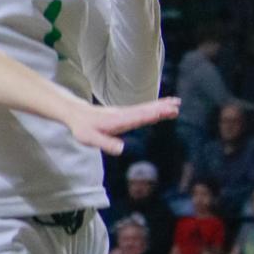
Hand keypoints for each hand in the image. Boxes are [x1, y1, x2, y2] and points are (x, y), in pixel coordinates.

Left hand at [62, 93, 179, 156]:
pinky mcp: (125, 113)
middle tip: (177, 106)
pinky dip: (155, 107)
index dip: (151, 114)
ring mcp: (125, 112)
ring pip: (146, 108)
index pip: (137, 117)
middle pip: (145, 110)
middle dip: (161, 108)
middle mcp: (123, 114)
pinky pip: (143, 109)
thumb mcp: (90, 139)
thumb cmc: (83, 128)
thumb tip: (121, 149)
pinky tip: (163, 107)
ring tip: (176, 103)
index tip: (165, 111)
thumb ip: (105, 143)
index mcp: (117, 121)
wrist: (76, 114)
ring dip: (161, 105)